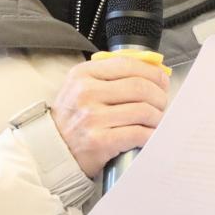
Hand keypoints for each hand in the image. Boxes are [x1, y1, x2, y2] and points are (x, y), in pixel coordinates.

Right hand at [51, 55, 168, 177]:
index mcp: (83, 74)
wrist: (52, 150)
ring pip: (143, 110)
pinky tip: (150, 135)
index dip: (152, 73)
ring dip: (157, 117)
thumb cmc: (73, 117)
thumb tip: (151, 71)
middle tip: (162, 104)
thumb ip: (110, 75)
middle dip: (159, 96)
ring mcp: (92, 118)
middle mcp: (86, 93)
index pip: (128, 65)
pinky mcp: (100, 141)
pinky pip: (138, 133)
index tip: (162, 81)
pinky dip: (151, 134)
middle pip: (140, 87)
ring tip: (156, 121)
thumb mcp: (81, 86)